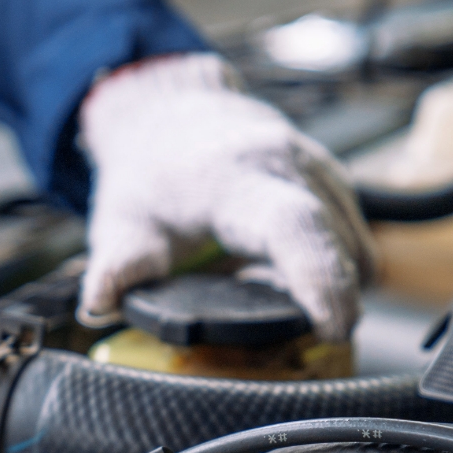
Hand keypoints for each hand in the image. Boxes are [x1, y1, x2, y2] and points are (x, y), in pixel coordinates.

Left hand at [78, 53, 375, 341]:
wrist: (169, 114)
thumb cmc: (146, 175)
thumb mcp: (118, 224)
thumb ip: (116, 267)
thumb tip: (97, 304)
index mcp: (231, 176)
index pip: (292, 226)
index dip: (319, 278)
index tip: (334, 327)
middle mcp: (285, 162)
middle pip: (338, 242)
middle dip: (333, 297)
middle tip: (298, 338)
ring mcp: (316, 167)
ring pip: (355, 242)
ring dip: (332, 282)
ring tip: (272, 295)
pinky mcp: (332, 178)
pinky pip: (353, 234)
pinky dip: (333, 264)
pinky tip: (284, 275)